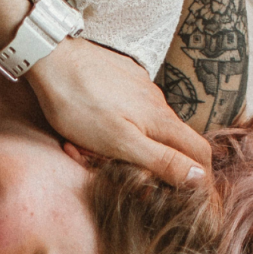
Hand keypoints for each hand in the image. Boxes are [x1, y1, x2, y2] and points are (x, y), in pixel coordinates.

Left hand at [25, 38, 211, 184]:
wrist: (51, 59)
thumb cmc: (80, 106)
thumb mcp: (121, 144)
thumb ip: (162, 161)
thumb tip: (200, 178)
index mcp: (162, 121)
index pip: (201, 152)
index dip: (201, 177)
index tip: (187, 194)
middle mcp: (158, 102)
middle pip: (173, 142)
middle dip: (153, 164)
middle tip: (118, 173)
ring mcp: (140, 87)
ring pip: (146, 127)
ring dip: (125, 147)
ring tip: (86, 151)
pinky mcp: (122, 77)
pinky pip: (127, 109)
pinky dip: (112, 126)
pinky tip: (86, 129)